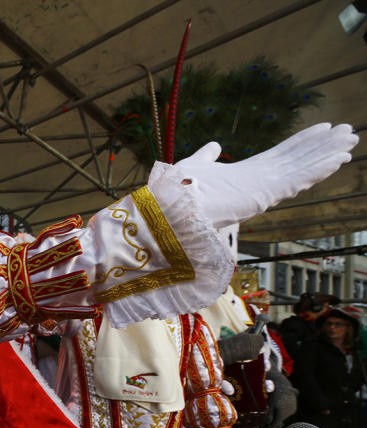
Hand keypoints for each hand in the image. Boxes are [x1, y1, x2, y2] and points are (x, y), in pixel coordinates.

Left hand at [173, 123, 357, 227]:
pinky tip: (338, 159)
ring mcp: (264, 190)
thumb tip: (215, 145)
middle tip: (349, 131)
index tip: (323, 129)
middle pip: (299, 159)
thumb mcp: (197, 165)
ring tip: (351, 141)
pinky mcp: (264, 197)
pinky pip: (297, 181)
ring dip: (327, 155)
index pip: (283, 155)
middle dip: (323, 146)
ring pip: (303, 169)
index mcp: (247, 175)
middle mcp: (259, 183)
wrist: (170, 207)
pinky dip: (318, 170)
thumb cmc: (179, 191)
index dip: (304, 142)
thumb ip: (207, 156)